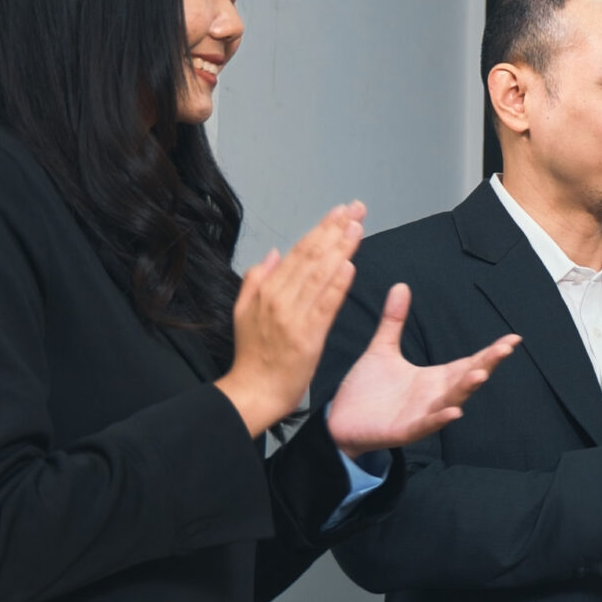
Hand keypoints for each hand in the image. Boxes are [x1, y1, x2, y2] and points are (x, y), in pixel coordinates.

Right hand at [215, 203, 365, 434]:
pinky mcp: (307, 337)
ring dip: (341, 248)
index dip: (321, 229)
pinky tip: (350, 265)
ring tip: (357, 226)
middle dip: (336, 230)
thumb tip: (274, 252)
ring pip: (320, 275)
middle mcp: (279, 299)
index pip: (298, 252)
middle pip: (311, 257)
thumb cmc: (253, 356)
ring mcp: (293, 317)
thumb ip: (256, 279)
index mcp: (266, 291)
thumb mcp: (244, 311)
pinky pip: (325, 306)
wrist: (253, 393)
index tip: (339, 212)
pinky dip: (337, 284)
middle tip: (356, 209)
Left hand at [327, 283, 518, 452]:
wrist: (340, 421)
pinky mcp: (404, 430)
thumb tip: (401, 285)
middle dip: (486, 365)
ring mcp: (422, 414)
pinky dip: (439, 419)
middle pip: (466, 379)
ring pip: (451, 401)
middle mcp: (434, 396)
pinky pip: (425, 425)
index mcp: (434, 378)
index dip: (489, 352)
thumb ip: (394, 320)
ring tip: (480, 375)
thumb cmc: (366, 390)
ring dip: (466, 389)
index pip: (468, 363)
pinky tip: (454, 411)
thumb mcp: (383, 350)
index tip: (512, 339)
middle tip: (504, 349)